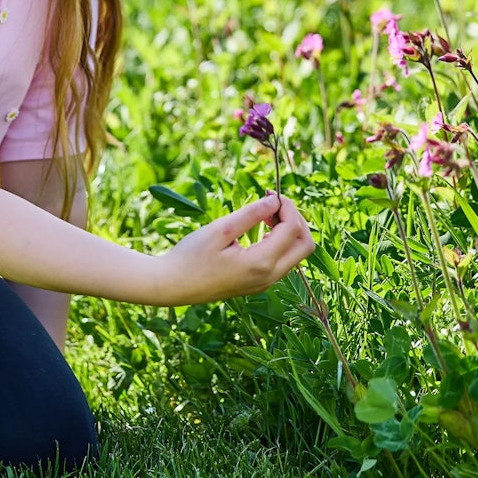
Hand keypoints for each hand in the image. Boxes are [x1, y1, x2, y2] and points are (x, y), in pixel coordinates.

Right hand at [155, 193, 315, 305]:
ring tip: (266, 214)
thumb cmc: (191, 256)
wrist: (172, 285)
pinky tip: (262, 230)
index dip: (287, 206)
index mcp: (260, 263)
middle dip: (296, 219)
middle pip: (305, 245)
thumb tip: (275, 200)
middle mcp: (269, 277)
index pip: (292, 229)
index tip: (270, 192)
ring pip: (296, 254)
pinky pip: (283, 262)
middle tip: (274, 203)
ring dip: (289, 231)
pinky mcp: (259, 284)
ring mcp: (265, 283)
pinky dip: (280, 243)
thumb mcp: (221, 229)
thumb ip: (251, 214)